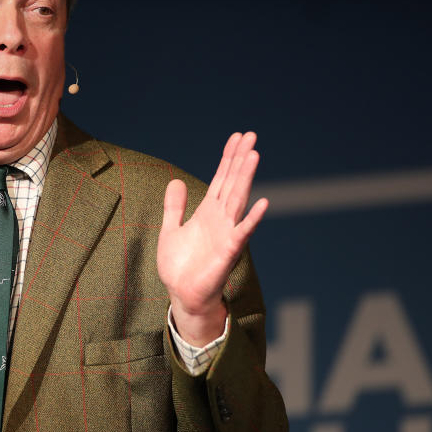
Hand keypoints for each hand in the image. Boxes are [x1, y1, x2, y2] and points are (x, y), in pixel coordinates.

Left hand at [156, 132, 267, 345]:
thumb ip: (174, 207)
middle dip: (240, 159)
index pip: (220, 179)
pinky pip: (242, 233)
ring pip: (238, 200)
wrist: (183, 295)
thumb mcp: (170, 230)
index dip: (228, 158)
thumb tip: (175, 181)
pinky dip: (252, 219)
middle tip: (251, 135)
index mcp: (207, 212)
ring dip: (245, 178)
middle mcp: (220, 219)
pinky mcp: (228, 252)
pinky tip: (262, 203)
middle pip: (232, 182)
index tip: (237, 137)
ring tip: (253, 155)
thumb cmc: (180, 267)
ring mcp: (226, 234)